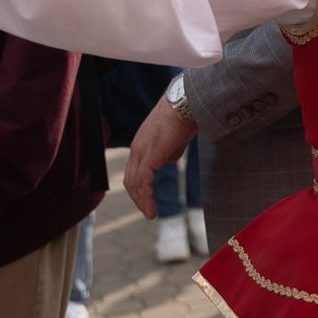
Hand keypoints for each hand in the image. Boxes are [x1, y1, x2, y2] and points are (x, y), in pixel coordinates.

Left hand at [125, 96, 197, 218]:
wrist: (187, 103)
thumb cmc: (186, 116)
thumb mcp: (176, 138)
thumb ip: (169, 150)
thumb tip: (168, 160)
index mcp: (142, 143)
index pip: (134, 170)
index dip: (140, 187)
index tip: (147, 200)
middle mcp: (137, 148)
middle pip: (130, 180)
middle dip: (138, 198)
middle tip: (148, 211)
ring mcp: (141, 151)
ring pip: (134, 183)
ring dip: (141, 201)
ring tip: (150, 214)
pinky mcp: (149, 156)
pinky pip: (143, 182)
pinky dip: (145, 198)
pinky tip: (152, 209)